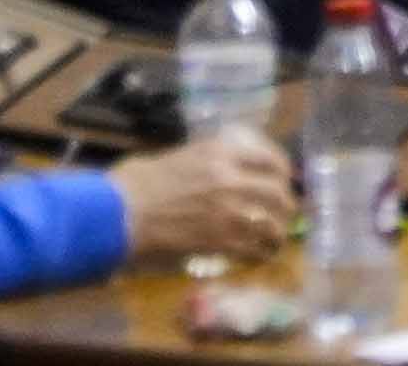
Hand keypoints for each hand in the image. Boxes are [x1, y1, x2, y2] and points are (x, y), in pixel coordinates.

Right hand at [114, 130, 293, 264]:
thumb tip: (222, 167)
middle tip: (285, 213)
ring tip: (275, 240)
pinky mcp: (219, 243)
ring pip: (271, 225)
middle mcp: (231, 179)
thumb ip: (208, 160)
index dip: (283, 172)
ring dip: (277, 234)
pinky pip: (252, 250)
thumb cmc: (140, 181)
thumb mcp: (180, 156)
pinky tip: (259, 257)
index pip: (270, 158)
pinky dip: (260, 254)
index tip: (284, 180)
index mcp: (221, 152)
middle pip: (278, 193)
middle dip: (286, 206)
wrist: (121, 212)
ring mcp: (228, 213)